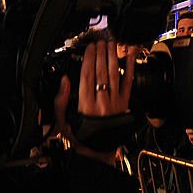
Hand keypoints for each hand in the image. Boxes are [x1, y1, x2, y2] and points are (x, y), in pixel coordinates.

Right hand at [54, 37, 134, 163]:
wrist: (98, 150)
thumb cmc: (80, 135)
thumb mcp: (62, 119)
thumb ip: (61, 99)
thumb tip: (65, 80)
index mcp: (86, 105)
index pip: (87, 77)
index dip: (89, 61)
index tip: (89, 49)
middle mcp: (102, 102)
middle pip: (102, 73)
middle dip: (101, 55)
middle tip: (100, 41)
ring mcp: (116, 102)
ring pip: (115, 75)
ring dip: (113, 57)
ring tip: (111, 44)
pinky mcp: (125, 104)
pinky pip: (128, 84)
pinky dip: (130, 69)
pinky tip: (131, 57)